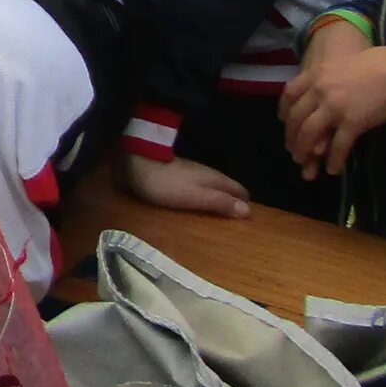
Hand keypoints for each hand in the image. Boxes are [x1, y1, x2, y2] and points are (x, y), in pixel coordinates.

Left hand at [118, 149, 251, 217]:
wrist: (135, 162)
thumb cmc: (167, 183)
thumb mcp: (196, 197)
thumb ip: (220, 202)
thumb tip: (249, 210)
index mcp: (215, 178)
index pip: (240, 191)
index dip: (246, 205)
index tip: (250, 223)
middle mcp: (207, 173)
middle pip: (227, 188)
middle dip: (233, 203)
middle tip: (236, 224)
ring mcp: (191, 172)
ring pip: (212, 186)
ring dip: (218, 200)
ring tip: (219, 218)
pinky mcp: (176, 174)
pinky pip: (196, 187)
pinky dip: (202, 196)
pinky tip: (196, 205)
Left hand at [282, 30, 385, 181]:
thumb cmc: (375, 65)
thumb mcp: (341, 65)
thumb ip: (327, 79)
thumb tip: (321, 96)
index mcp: (315, 74)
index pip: (289, 94)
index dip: (284, 110)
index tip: (283, 121)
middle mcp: (319, 91)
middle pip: (296, 117)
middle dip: (291, 137)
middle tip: (292, 150)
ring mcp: (334, 107)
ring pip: (309, 133)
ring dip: (304, 151)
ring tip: (305, 164)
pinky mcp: (352, 122)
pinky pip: (338, 146)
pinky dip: (334, 160)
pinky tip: (333, 170)